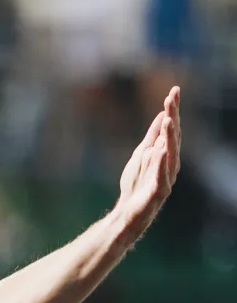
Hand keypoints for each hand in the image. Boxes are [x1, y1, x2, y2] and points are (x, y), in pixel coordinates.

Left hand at [114, 87, 181, 236]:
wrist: (127, 212)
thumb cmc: (136, 183)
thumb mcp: (141, 154)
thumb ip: (152, 136)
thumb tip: (163, 115)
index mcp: (165, 152)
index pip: (170, 128)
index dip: (172, 109)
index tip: (174, 90)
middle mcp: (170, 162)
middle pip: (172, 136)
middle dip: (173, 116)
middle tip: (172, 98)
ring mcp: (166, 176)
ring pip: (170, 154)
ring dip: (170, 136)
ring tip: (169, 120)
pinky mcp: (159, 192)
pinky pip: (161, 176)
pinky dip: (161, 163)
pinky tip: (160, 151)